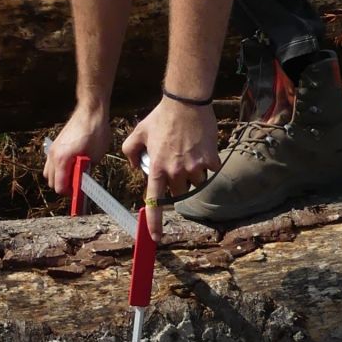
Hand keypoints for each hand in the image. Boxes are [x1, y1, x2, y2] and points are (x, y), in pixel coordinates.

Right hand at [44, 103, 112, 197]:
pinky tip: (72, 164)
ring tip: (75, 174)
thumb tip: (83, 183)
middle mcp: (53, 155)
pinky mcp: (55, 144)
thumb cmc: (95, 132)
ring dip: (60, 177)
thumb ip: (86, 172)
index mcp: (62, 160)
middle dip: (64, 186)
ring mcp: (52, 149)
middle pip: (51, 182)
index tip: (80, 193)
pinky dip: (58, 167)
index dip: (70, 193)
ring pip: (49, 172)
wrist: (91, 111)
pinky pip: (51, 162)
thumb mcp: (95, 157)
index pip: (59, 187)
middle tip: (79, 185)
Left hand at [122, 98, 219, 241]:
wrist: (185, 103)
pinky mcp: (211, 160)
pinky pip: (210, 171)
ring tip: (188, 154)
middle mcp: (176, 172)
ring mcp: (195, 167)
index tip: (156, 238)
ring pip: (195, 183)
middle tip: (174, 165)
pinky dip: (208, 164)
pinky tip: (201, 149)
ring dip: (192, 175)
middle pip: (178, 193)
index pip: (155, 202)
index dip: (155, 223)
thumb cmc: (160, 117)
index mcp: (157, 168)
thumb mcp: (137, 133)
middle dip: (176, 185)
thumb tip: (136, 167)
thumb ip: (130, 152)